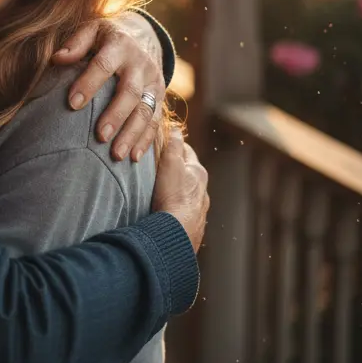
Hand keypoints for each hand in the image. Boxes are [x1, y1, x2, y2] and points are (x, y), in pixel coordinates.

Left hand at [52, 13, 165, 161]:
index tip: (72, 104)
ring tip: (116, 155)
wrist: (141, 38)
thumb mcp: (92, 31)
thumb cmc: (105, 39)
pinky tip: (133, 158)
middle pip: (130, 92)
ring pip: (146, 111)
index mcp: (120, 45)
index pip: (103, 64)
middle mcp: (141, 64)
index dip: (89, 83)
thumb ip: (76, 43)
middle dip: (116, 115)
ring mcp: (154, 82)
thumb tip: (57, 58)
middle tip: (100, 136)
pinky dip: (146, 140)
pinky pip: (156, 121)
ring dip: (132, 134)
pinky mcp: (160, 97)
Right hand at [150, 128, 208, 252]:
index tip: (163, 142)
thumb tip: (176, 129)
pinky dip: (176, 209)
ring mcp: (198, 211)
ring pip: (187, 195)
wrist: (175, 233)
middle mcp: (203, 192)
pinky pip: (183, 213)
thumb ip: (174, 145)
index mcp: (199, 173)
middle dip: (176, 168)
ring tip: (160, 192)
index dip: (174, 145)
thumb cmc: (173, 196)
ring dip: (177, 191)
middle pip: (188, 174)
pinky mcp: (191, 227)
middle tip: (158, 166)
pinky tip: (166, 212)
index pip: (186, 151)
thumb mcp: (171, 163)